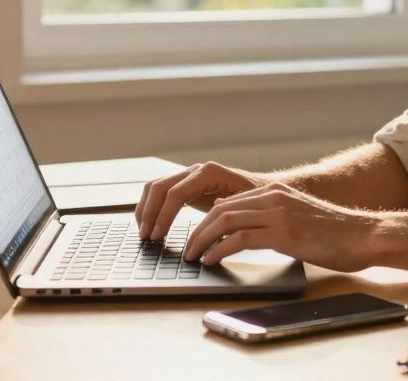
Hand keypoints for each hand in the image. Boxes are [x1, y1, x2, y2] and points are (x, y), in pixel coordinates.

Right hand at [136, 161, 267, 240]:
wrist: (263, 189)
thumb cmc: (258, 199)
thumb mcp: (246, 207)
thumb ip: (227, 213)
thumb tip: (211, 227)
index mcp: (210, 173)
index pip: (177, 193)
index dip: (164, 215)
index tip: (158, 235)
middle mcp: (196, 170)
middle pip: (160, 187)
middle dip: (150, 213)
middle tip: (147, 237)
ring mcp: (189, 175)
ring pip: (155, 187)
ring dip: (146, 209)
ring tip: (144, 233)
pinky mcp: (186, 185)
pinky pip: (160, 191)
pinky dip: (150, 206)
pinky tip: (150, 224)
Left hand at [181, 181, 378, 272]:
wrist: (364, 235)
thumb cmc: (334, 232)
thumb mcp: (296, 215)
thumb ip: (268, 214)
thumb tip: (235, 218)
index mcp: (275, 191)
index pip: (228, 201)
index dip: (205, 220)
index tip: (194, 237)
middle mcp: (273, 197)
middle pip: (221, 209)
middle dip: (197, 230)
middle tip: (186, 248)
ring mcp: (278, 213)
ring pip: (225, 221)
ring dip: (203, 240)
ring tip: (193, 256)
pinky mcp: (283, 233)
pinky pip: (240, 239)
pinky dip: (220, 249)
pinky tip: (212, 260)